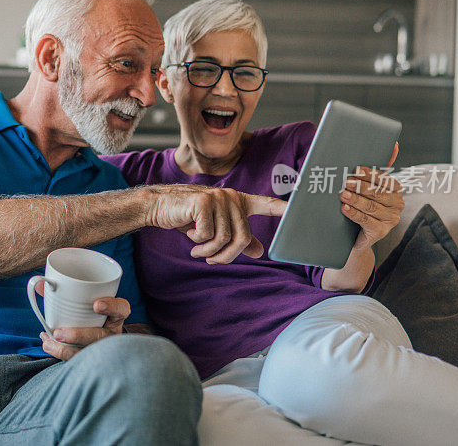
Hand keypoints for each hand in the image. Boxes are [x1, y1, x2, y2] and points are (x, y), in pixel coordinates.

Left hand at [34, 281, 129, 360]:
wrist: (96, 335)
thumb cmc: (90, 313)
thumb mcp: (87, 300)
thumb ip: (66, 291)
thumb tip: (39, 284)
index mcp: (116, 315)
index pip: (121, 309)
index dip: (112, 307)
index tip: (96, 305)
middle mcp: (112, 333)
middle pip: (101, 337)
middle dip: (78, 336)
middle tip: (58, 333)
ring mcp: (103, 348)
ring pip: (88, 353)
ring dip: (66, 350)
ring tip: (49, 342)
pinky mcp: (91, 359)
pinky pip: (77, 360)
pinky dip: (60, 353)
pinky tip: (48, 345)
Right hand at [145, 184, 287, 263]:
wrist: (159, 207)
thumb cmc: (188, 217)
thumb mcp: (214, 229)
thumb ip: (237, 238)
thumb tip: (260, 251)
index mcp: (237, 201)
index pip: (265, 203)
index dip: (282, 208)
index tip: (298, 208)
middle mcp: (231, 197)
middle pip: (243, 237)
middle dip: (226, 255)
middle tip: (210, 259)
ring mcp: (218, 197)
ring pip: (225, 238)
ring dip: (209, 251)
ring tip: (198, 250)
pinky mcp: (203, 202)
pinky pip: (208, 234)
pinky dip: (198, 241)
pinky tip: (189, 234)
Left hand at [340, 165, 404, 250]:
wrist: (355, 234)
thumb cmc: (362, 204)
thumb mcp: (369, 187)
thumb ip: (378, 170)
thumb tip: (395, 144)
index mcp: (396, 189)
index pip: (384, 180)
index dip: (370, 175)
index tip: (356, 170)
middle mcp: (397, 204)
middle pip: (378, 193)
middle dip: (361, 187)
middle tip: (346, 183)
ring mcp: (391, 219)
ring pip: (372, 207)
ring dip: (356, 200)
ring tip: (342, 195)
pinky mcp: (381, 232)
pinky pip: (367, 221)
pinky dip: (355, 214)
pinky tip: (345, 208)